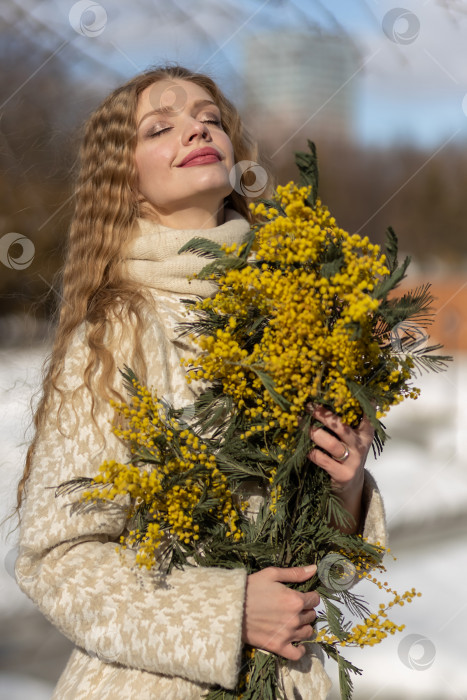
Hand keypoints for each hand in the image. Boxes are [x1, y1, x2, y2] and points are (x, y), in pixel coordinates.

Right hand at [242, 565, 318, 659]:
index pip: (314, 600)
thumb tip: (314, 569)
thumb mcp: (272, 574)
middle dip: (306, 610)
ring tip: (295, 621)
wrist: (231, 607)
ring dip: (304, 626)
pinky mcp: (278, 646)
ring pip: (307, 632)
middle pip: (311, 616)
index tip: (305, 595)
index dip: (310, 596)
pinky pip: (297, 653)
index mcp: (295, 600)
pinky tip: (297, 643)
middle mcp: (295, 619)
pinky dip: (300, 649)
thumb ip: (295, 573)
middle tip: (295, 607)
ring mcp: (287, 635)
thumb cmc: (251, 588)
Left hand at [307, 406, 373, 527]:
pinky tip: (304, 448)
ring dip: (313, 432)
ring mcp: (353, 461)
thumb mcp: (354, 438)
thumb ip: (347, 421)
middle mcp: (361, 445)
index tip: (349, 390)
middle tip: (309, 406)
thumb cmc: (348, 454)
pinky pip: (322, 460)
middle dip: (324, 415)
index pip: (367, 415)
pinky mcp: (342, 474)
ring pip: (331, 444)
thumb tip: (329, 395)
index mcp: (365, 433)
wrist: (351, 485)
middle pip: (342, 427)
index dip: (360, 403)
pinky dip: (311, 452)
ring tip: (300, 423)